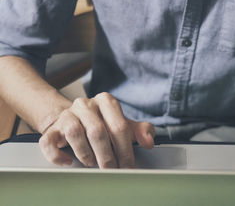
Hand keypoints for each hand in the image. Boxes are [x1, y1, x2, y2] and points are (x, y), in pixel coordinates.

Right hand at [39, 92, 154, 167]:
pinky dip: (57, 155)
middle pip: (98, 131)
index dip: (125, 150)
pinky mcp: (52, 127)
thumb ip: (139, 131)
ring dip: (86, 154)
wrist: (75, 118)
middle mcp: (86, 104)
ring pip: (75, 134)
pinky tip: (68, 161)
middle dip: (107, 156)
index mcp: (106, 101)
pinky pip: (49, 141)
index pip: (119, 126)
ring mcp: (68, 114)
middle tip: (112, 170)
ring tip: (92, 163)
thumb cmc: (102, 123)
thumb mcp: (123, 124)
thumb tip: (149, 141)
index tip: (128, 165)